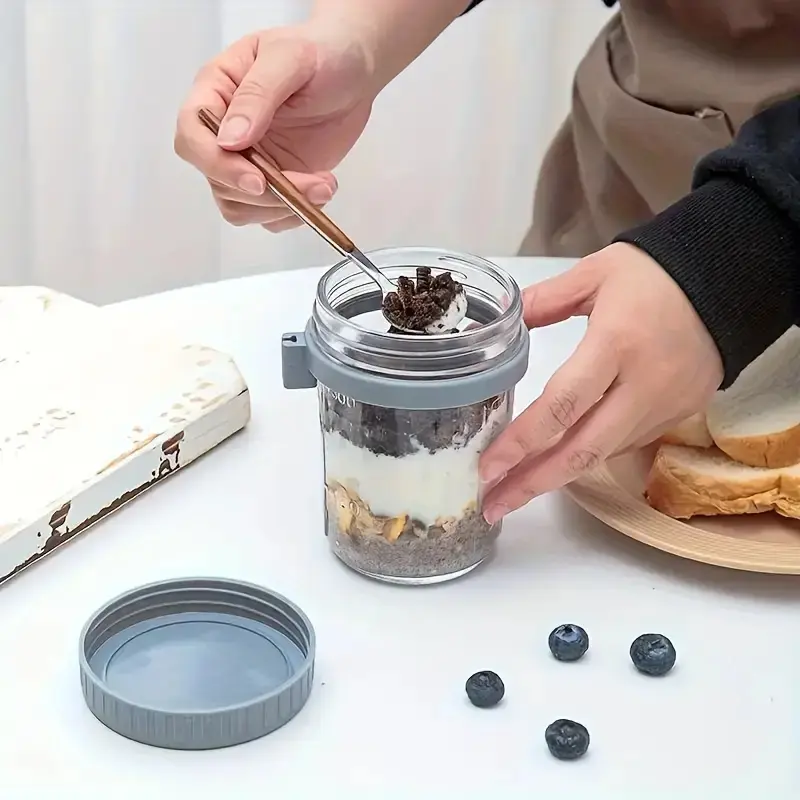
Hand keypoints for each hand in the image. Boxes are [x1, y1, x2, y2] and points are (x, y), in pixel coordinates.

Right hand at [174, 24, 374, 230]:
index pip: (192, 137)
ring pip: (241, 207)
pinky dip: (296, 214)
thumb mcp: (290, 58)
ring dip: (282, 208)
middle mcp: (225, 132)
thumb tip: (230, 139)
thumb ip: (257, 96)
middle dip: (263, 194)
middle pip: (217, 181)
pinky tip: (321, 189)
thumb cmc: (322, 52)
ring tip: (323, 186)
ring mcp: (249, 162)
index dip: (217, 164)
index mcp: (216, 93)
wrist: (355, 72)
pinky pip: (270, 216)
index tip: (256, 179)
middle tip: (308, 185)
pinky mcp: (275, 182)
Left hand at [479, 243, 723, 522]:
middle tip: (492, 505)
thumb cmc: (657, 273)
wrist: (732, 282)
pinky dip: (588, 455)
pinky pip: (625, 445)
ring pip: (603, 454)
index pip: (562, 406)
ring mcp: (665, 407)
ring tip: (514, 489)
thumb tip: (505, 317)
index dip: (522, 442)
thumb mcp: (596, 273)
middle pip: (582, 450)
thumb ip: (546, 300)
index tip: (487, 467)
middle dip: (532, 483)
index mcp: (615, 345)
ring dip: (556, 475)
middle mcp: (642, 386)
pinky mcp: (679, 417)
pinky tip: (558, 460)